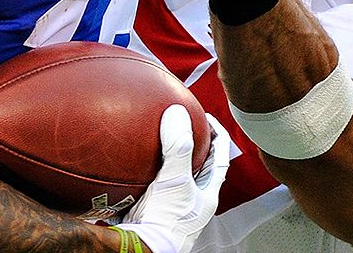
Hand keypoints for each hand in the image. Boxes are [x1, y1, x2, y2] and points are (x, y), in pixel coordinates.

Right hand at [116, 106, 230, 252]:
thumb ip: (178, 147)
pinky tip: (132, 159)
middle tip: (180, 122)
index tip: (205, 117)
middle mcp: (191, 199)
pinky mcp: (151, 207)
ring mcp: (171, 204)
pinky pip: (150, 181)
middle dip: (191, 142)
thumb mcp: (176, 180)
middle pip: (197, 163)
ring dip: (167, 154)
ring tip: (156, 134)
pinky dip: (144, 168)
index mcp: (206, 194)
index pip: (220, 158)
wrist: (140, 248)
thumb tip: (177, 114)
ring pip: (173, 172)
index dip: (217, 135)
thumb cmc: (165, 224)